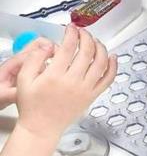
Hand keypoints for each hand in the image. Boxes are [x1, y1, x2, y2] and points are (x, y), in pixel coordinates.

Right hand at [0, 26, 117, 155]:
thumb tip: (49, 45)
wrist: (41, 128)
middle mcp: (73, 82)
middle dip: (86, 36)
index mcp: (54, 76)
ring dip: (100, 47)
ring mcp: (85, 89)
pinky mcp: (92, 96)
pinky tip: (113, 56)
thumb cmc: (32, 105)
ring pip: (101, 63)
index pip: (68, 47)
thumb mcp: (24, 80)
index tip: (71, 28)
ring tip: (95, 41)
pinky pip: (108, 79)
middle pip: (87, 52)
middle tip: (82, 32)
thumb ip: (34, 59)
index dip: (71, 33)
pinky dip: (113, 66)